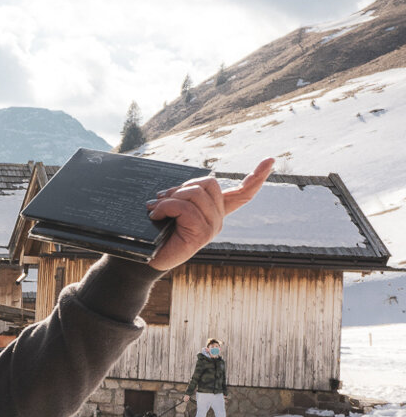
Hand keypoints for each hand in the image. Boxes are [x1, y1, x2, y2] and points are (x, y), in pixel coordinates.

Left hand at [146, 157, 275, 270]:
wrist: (146, 257)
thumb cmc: (156, 231)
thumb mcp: (171, 208)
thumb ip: (181, 196)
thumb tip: (172, 189)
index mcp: (214, 211)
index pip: (242, 194)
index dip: (257, 177)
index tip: (270, 160)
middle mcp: (218, 219)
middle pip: (209, 183)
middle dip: (182, 186)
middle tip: (162, 198)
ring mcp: (212, 227)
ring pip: (195, 193)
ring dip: (170, 198)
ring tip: (157, 209)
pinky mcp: (201, 234)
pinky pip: (184, 208)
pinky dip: (165, 207)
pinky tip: (156, 215)